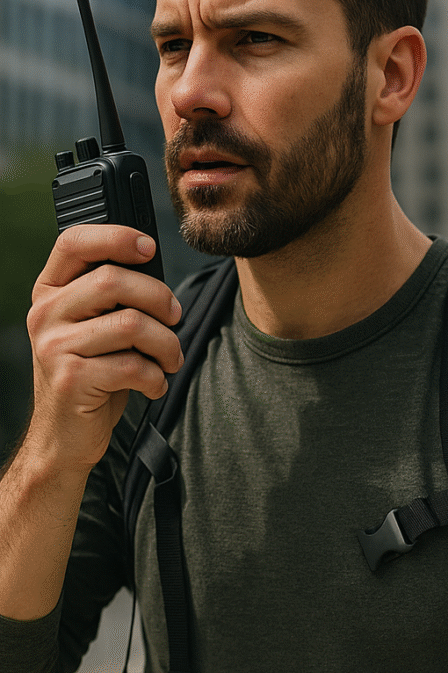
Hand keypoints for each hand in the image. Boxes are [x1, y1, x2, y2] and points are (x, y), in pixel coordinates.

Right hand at [26, 224, 182, 473]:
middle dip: (159, 298)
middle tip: (176, 318)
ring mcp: (54, 347)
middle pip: (113, 280)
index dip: (115, 236)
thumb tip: (154, 263)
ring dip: (167, 343)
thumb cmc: (92, 374)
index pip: (73, 242)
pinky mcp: (71, 380)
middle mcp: (45, 314)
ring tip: (170, 359)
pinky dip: (156, 377)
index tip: (150, 248)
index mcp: (50, 291)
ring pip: (131, 324)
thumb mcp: (93, 326)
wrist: (63, 436)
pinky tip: (154, 385)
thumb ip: (112, 293)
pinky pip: (132, 365)